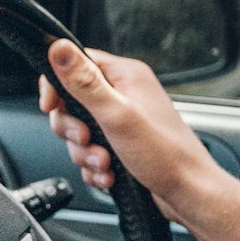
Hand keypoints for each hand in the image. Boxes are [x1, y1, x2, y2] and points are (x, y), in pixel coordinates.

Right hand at [38, 40, 216, 223]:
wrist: (188, 193)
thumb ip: (83, 82)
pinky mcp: (121, 145)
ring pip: (80, 132)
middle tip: (87, 139)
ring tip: (105, 163)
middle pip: (72, 102)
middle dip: (73, 129)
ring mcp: (123, 121)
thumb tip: (58, 47)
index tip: (51, 106)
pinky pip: (91, 152)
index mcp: (125, 76)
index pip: (76, 63)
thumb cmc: (164, 154)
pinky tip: (110, 175)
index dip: (57, 85)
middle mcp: (125, 94)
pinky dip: (95, 167)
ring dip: (85, 153)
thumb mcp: (116, 114)